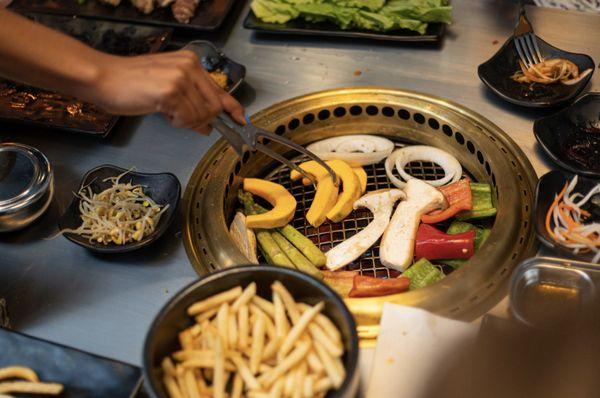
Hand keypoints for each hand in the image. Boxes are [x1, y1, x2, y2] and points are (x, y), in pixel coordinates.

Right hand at [92, 50, 244, 133]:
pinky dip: (176, 122)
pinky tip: (161, 111)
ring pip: (201, 115)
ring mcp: (181, 78)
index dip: (232, 108)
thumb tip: (209, 126)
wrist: (103, 79)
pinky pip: (186, 119)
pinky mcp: (170, 92)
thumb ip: (192, 103)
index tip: (242, 120)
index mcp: (191, 62)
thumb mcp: (168, 90)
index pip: (219, 89)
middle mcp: (189, 66)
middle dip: (201, 120)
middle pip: (213, 107)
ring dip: (185, 122)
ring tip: (164, 110)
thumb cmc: (131, 84)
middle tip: (178, 118)